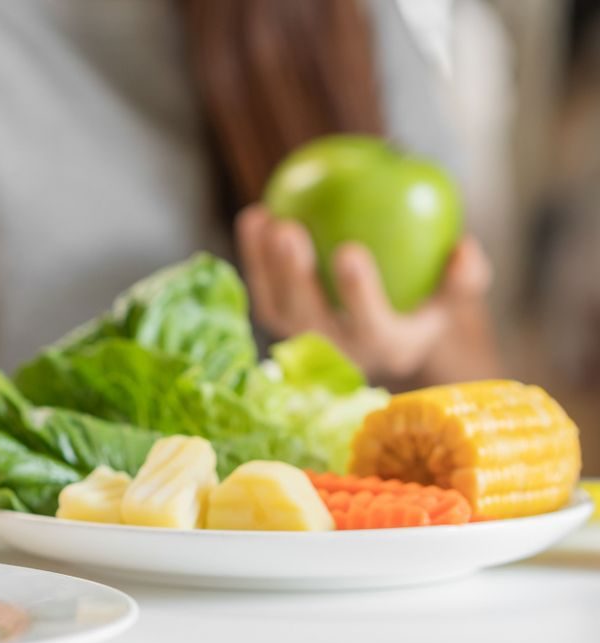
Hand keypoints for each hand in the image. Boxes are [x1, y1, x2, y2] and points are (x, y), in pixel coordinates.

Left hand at [236, 205, 492, 381]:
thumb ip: (465, 276)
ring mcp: (305, 340)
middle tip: (290, 230)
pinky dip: (253, 255)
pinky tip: (256, 214)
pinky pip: (262, 289)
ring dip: (265, 265)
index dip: (358, 293)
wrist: (387, 318)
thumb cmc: (426, 296)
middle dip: (294, 277)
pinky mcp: (280, 322)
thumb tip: (463, 248)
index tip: (349, 248)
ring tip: (266, 218)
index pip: (372, 326)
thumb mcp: (454, 291)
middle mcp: (341, 353)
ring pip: (277, 307)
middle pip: (310, 320)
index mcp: (388, 348)